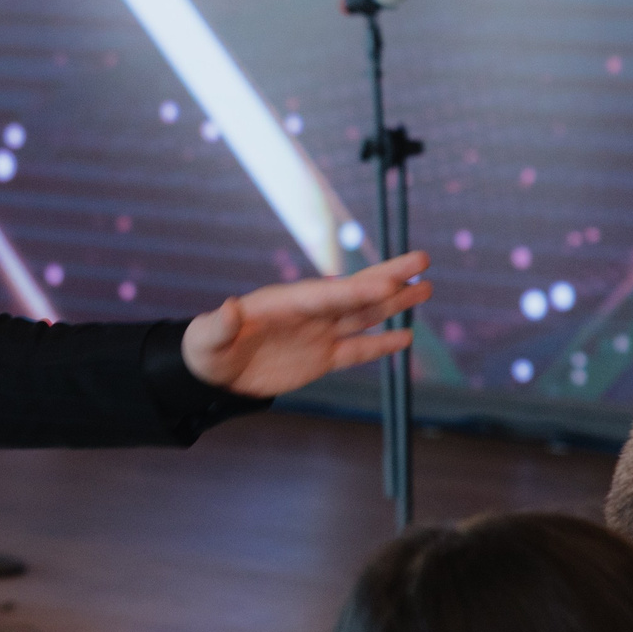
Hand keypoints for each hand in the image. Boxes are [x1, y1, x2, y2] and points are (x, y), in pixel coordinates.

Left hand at [182, 250, 431, 397]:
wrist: (213, 372)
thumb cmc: (206, 348)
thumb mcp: (207, 338)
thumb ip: (220, 323)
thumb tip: (229, 306)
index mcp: (285, 302)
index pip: (327, 293)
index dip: (357, 289)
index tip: (389, 279)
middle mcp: (308, 313)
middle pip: (355, 293)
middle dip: (388, 277)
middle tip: (422, 259)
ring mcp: (318, 334)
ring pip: (364, 316)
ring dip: (394, 303)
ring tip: (426, 287)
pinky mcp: (321, 358)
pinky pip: (356, 350)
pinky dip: (380, 345)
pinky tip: (405, 336)